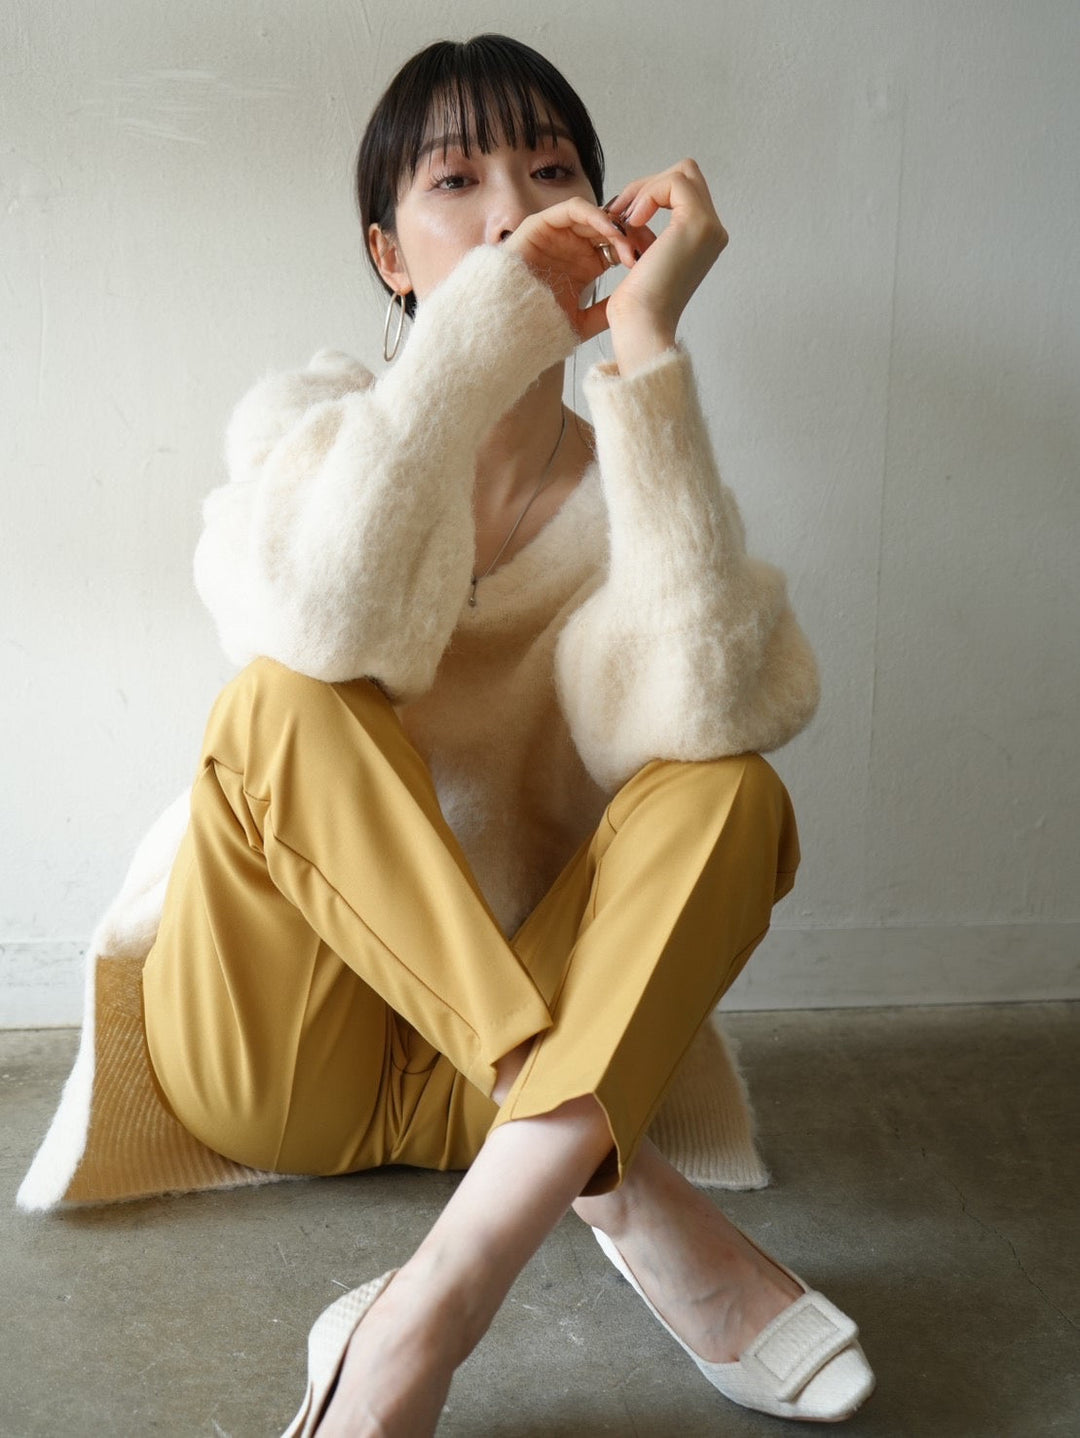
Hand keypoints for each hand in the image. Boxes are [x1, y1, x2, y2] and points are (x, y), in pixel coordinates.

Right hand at [502, 197, 637, 342]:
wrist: (510, 329)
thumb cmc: (542, 328)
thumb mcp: (583, 323)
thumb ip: (605, 312)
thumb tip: (633, 303)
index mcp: (586, 264)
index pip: (618, 245)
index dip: (636, 248)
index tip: (652, 260)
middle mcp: (574, 246)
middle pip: (610, 228)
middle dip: (631, 234)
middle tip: (646, 246)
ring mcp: (558, 234)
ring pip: (595, 216)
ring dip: (615, 225)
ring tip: (628, 241)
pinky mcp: (541, 223)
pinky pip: (574, 208)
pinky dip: (595, 215)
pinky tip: (611, 230)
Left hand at [603, 159, 728, 365]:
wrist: (643, 326)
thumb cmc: (638, 304)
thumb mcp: (645, 259)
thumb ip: (650, 234)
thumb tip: (638, 211)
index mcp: (704, 240)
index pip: (683, 192)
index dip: (650, 195)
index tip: (623, 218)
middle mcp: (714, 231)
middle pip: (686, 175)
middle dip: (648, 186)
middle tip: (622, 212)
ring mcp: (710, 226)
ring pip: (681, 174)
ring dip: (645, 190)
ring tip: (627, 221)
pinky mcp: (697, 223)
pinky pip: (674, 182)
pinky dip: (648, 195)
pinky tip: (634, 222)